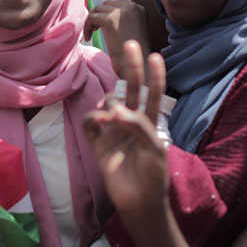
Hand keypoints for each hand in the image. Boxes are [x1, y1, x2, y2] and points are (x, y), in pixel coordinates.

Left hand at [84, 0, 148, 76]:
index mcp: (140, 9)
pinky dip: (87, 26)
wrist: (137, 67)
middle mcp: (133, 6)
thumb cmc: (133, 55)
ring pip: (98, 8)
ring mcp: (123, 12)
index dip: (108, 13)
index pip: (119, 3)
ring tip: (92, 33)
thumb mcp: (131, 31)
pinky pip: (92, 17)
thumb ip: (123, 20)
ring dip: (92, 19)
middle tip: (96, 29)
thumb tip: (103, 14)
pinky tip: (88, 38)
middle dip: (100, 14)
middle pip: (108, 3)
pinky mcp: (111, 19)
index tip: (103, 26)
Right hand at [84, 41, 167, 216]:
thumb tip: (116, 110)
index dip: (155, 76)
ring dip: (110, 103)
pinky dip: (93, 117)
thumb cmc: (153, 176)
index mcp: (150, 123)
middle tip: (130, 44)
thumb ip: (138, 126)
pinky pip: (91, 122)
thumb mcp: (155, 149)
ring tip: (112, 117)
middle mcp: (131, 122)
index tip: (155, 56)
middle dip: (131, 68)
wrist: (139, 203)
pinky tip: (99, 120)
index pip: (153, 94)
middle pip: (130, 90)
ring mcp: (113, 131)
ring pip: (108, 103)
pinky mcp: (98, 143)